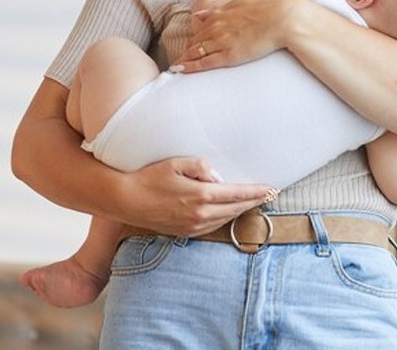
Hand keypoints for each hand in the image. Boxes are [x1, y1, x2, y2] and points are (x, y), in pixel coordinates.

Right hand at [119, 157, 274, 235]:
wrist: (125, 200)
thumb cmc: (149, 177)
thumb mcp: (176, 163)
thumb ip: (201, 166)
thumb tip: (219, 176)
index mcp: (200, 196)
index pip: (237, 194)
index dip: (256, 192)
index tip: (271, 189)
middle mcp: (199, 215)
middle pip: (235, 208)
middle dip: (254, 201)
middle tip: (269, 194)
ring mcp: (192, 226)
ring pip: (225, 219)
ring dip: (241, 210)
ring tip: (253, 202)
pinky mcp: (184, 232)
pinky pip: (212, 226)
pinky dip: (225, 218)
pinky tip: (229, 212)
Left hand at [176, 0, 302, 71]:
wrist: (282, 18)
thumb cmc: (266, 9)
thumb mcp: (239, 1)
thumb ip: (220, 8)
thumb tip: (202, 13)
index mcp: (220, 14)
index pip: (200, 29)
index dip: (193, 39)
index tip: (188, 46)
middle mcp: (216, 27)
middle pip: (195, 41)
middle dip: (186, 50)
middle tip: (178, 58)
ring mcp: (222, 42)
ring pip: (196, 52)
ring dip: (184, 59)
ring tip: (176, 66)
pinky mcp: (229, 56)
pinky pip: (204, 63)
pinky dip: (190, 66)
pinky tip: (180, 70)